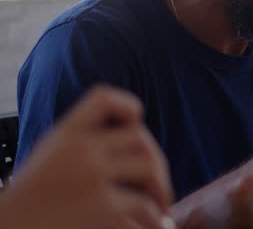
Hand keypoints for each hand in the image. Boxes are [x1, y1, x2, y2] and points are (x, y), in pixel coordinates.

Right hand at [4, 86, 173, 228]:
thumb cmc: (30, 199)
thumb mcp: (49, 156)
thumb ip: (83, 142)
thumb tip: (134, 131)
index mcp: (66, 134)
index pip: (103, 98)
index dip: (126, 104)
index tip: (136, 120)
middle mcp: (81, 149)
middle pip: (140, 138)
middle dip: (157, 163)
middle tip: (160, 186)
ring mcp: (93, 176)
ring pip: (149, 170)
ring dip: (162, 191)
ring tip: (161, 209)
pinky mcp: (102, 206)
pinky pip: (143, 207)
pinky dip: (153, 221)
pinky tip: (154, 228)